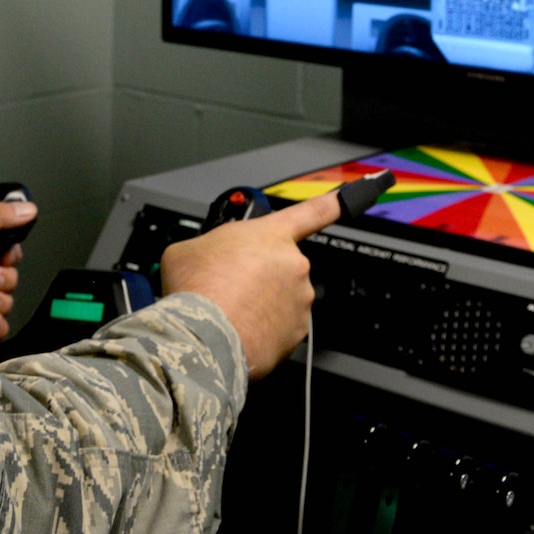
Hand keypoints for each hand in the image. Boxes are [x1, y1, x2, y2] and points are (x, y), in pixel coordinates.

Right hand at [158, 193, 341, 378]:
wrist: (204, 336)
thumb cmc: (197, 289)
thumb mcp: (188, 249)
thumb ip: (209, 246)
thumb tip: (207, 259)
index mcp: (271, 234)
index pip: (312, 212)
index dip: (332, 202)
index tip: (346, 197)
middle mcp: (293, 264)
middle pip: (281, 265)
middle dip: (260, 275)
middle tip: (230, 285)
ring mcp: (299, 299)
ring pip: (282, 298)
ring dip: (262, 303)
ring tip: (231, 309)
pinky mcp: (297, 332)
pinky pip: (281, 327)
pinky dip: (264, 329)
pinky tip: (239, 328)